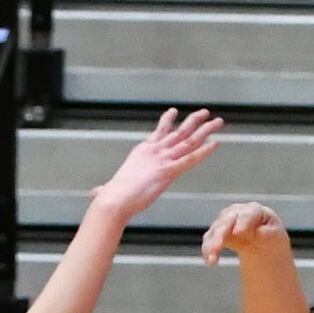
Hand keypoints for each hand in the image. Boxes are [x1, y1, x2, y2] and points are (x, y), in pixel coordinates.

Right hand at [94, 108, 223, 220]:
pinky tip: (216, 143)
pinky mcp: (168, 171)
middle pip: (179, 132)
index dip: (169, 121)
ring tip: (218, 121)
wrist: (114, 200)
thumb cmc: (111, 198)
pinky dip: (204, 150)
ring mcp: (162, 159)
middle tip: (206, 113)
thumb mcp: (108, 190)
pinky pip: (191, 158)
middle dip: (194, 121)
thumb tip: (95, 194)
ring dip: (205, 130)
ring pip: (189, 140)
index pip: (159, 133)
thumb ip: (104, 190)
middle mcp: (154, 151)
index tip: (175, 112)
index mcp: (142, 151)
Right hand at [200, 200, 287, 265]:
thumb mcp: (275, 235)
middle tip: (216, 248)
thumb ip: (269, 234)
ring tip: (212, 260)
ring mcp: (225, 222)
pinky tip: (210, 262)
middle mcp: (236, 213)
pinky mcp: (217, 233)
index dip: (243, 222)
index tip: (239, 233)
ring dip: (211, 245)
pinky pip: (209, 242)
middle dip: (220, 234)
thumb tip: (260, 234)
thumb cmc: (270, 235)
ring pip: (215, 231)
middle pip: (226, 221)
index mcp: (254, 210)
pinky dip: (208, 252)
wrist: (261, 240)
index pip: (248, 214)